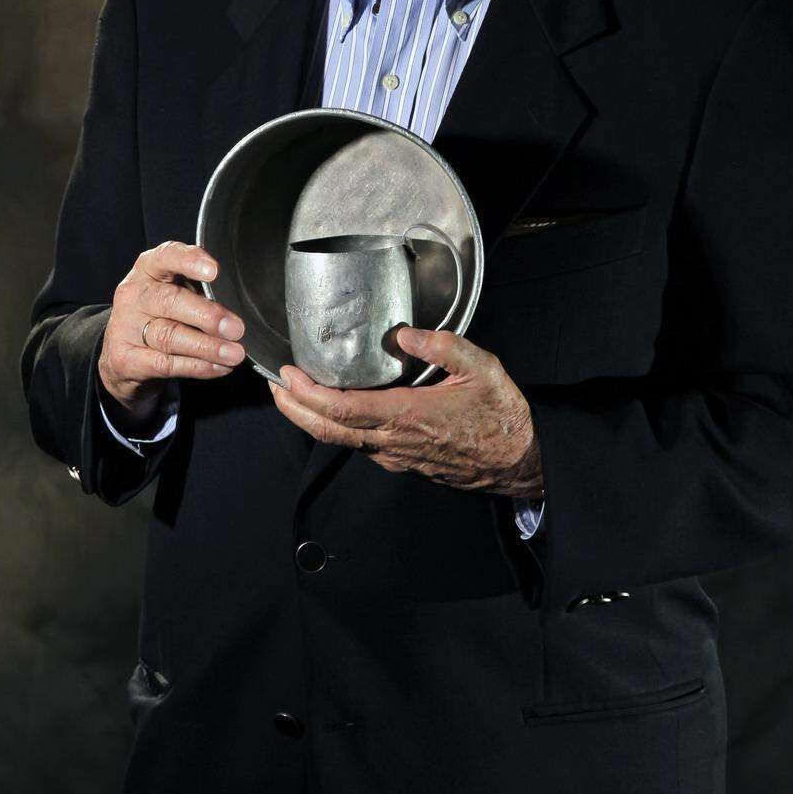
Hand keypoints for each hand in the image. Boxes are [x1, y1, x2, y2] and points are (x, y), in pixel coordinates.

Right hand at [97, 240, 245, 417]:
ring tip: (235, 353)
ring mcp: (125, 327)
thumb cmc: (162, 314)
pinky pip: (166, 364)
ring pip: (170, 336)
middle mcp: (134, 295)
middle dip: (207, 315)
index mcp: (148, 269)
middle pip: (170, 301)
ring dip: (207, 347)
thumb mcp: (177, 290)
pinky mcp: (126, 360)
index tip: (214, 272)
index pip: (166, 256)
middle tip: (236, 328)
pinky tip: (219, 367)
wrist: (124, 355)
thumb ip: (201, 289)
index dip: (190, 261)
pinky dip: (197, 366)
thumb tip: (240, 301)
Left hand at [268, 326, 543, 499]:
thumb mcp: (482, 368)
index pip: (343, 410)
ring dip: (310, 418)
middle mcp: (393, 441)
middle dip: (294, 409)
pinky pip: (359, 444)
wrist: (519, 458)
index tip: (287, 375)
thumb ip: (443, 346)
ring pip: (340, 440)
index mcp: (407, 416)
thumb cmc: (501, 414)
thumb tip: (404, 333)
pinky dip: (334, 425)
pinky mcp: (401, 459)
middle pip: (328, 430)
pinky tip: (331, 407)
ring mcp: (395, 455)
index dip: (308, 395)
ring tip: (292, 393)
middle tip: (273, 385)